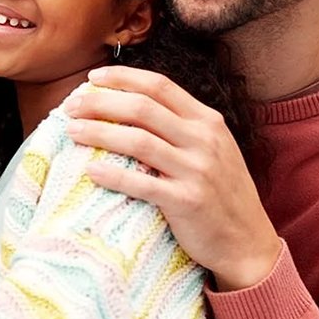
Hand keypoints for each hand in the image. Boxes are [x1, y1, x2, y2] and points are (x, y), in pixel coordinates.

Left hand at [65, 66, 280, 290]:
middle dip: (101, 102)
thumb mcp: (213, 149)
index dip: (123, 77)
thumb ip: (180, 127)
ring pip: (138, 141)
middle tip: (71, 105)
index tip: (93, 76)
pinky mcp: (187, 202)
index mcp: (208, 121)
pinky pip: (142, 184)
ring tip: (72, 131)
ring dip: (99, 133)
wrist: (247, 242)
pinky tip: (91, 170)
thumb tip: (129, 106)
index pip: (159, 85)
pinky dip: (114, 176)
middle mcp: (204, 140)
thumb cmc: (221, 193)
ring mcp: (197, 170)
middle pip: (142, 108)